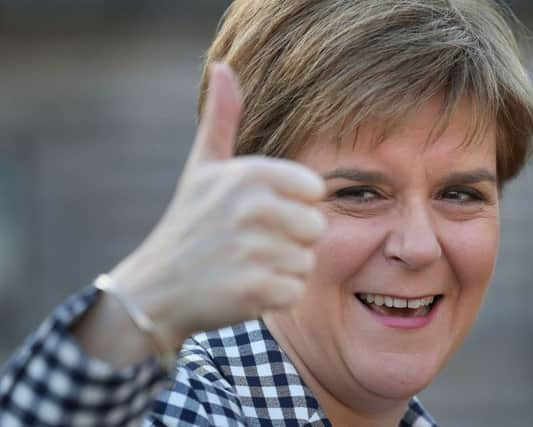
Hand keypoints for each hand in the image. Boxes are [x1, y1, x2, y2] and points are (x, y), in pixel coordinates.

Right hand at [109, 63, 325, 349]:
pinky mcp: (254, 291)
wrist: (155, 289)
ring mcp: (253, 251)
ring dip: (281, 269)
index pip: (314, 190)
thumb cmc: (188, 224)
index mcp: (249, 174)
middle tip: (251, 245)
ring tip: (244, 265)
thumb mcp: (202, 167)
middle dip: (290, 241)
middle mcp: (253, 208)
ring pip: (306, 262)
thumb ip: (222, 119)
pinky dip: (275, 296)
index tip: (260, 214)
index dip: (293, 205)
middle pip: (316, 228)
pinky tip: (244, 288)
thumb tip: (222, 66)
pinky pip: (295, 291)